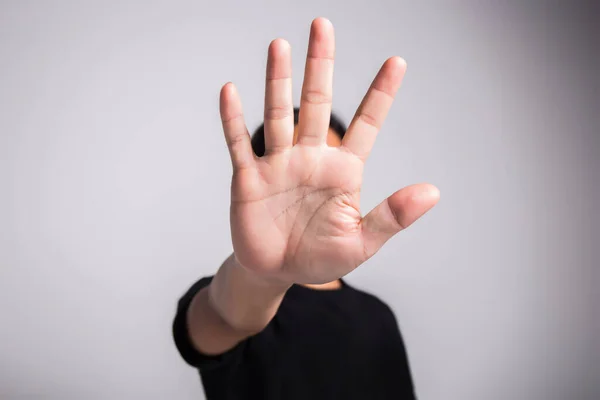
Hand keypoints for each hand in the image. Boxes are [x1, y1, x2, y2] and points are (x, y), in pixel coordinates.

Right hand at [219, 18, 438, 284]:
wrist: (276, 273)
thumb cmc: (321, 259)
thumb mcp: (362, 242)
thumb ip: (393, 216)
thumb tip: (433, 191)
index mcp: (342, 171)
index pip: (366, 124)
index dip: (381, 93)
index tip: (397, 61)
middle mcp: (310, 158)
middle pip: (317, 103)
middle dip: (320, 65)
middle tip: (322, 25)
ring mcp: (278, 165)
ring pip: (278, 115)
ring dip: (278, 81)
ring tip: (281, 45)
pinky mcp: (248, 179)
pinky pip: (238, 144)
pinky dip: (233, 119)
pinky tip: (230, 90)